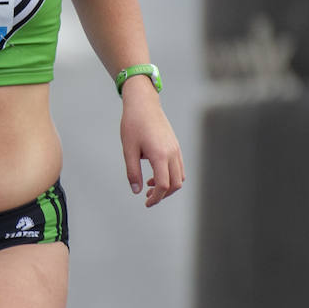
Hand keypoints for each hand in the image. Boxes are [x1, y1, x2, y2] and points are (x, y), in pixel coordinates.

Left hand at [120, 89, 182, 206]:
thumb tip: (136, 191)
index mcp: (160, 155)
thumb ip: (132, 172)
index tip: (146, 203)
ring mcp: (176, 149)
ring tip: (150, 186)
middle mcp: (172, 153)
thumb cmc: (133, 125)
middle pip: (175, 184)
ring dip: (168, 186)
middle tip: (147, 198)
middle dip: (163, 195)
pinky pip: (179, 167)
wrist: (143, 104)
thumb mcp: (128, 150)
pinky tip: (155, 174)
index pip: (163, 185)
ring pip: (180, 177)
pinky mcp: (176, 146)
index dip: (156, 198)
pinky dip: (171, 176)